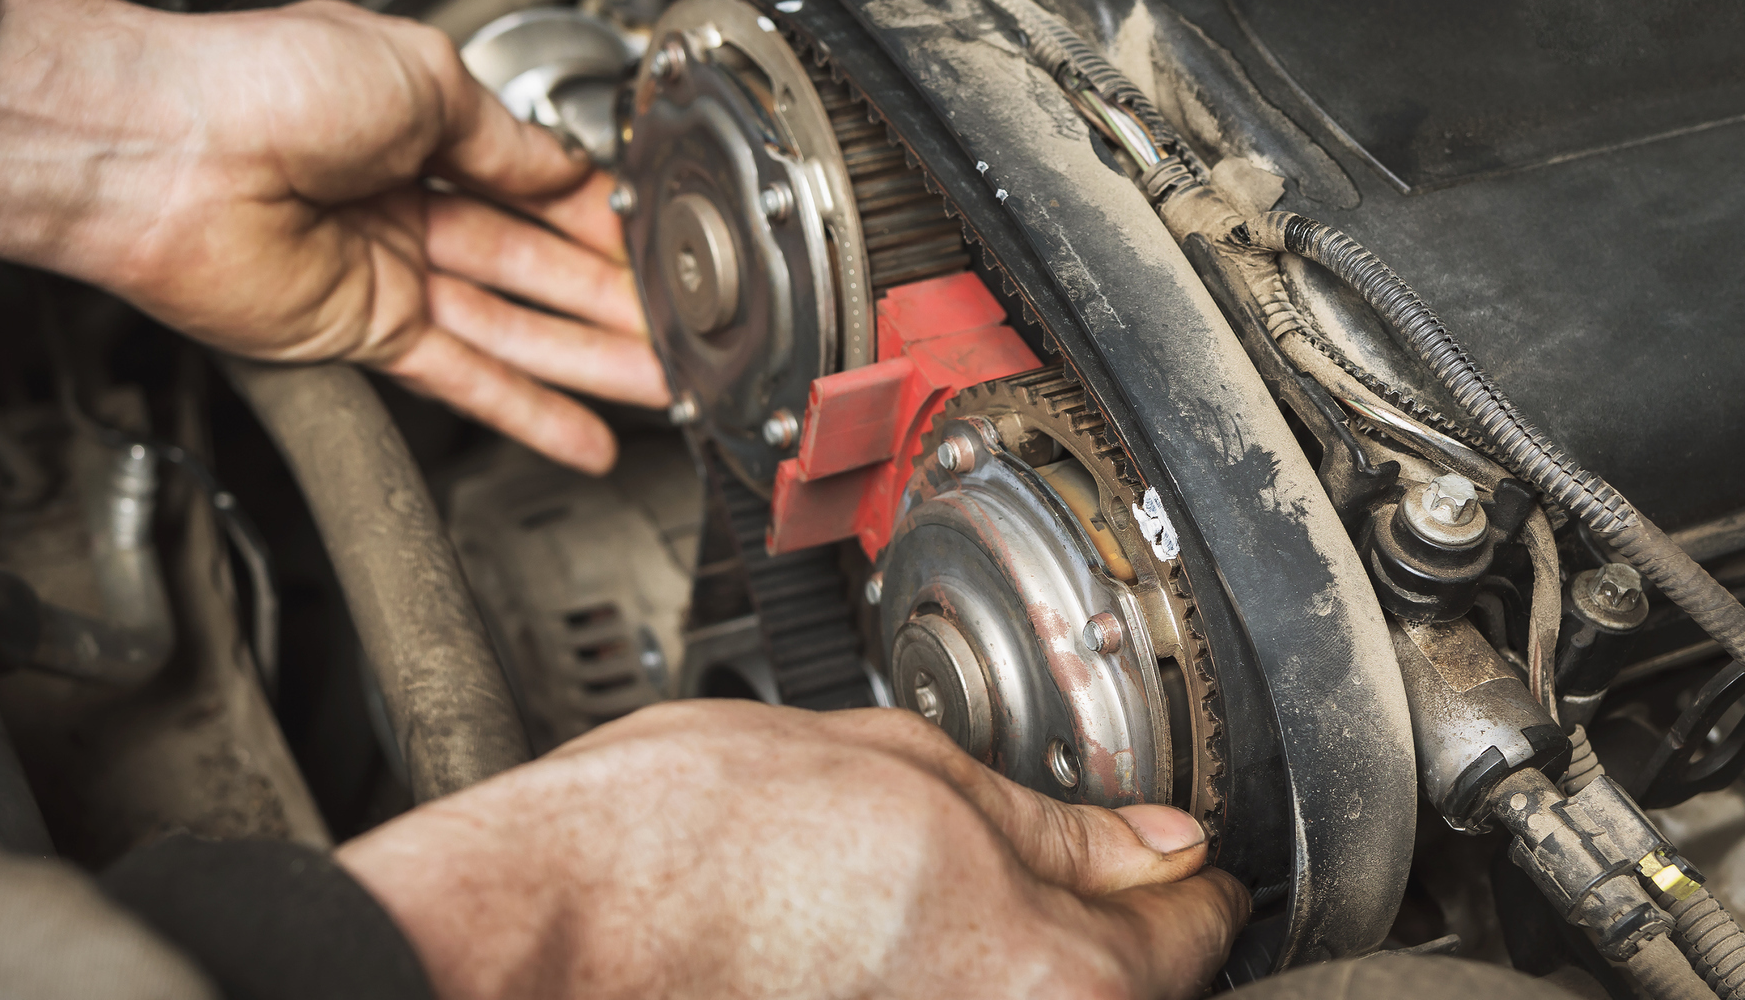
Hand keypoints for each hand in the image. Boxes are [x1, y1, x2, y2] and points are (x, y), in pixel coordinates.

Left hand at [0, 0, 666, 474]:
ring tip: (664, 386)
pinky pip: (464, 380)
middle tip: (684, 326)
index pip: (536, 182)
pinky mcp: (364, 334)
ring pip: (515, 328)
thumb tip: (564, 167)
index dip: (601, 216)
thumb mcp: (419, 76)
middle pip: (536, 264)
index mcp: (419, 125)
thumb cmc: (261, 83)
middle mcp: (405, 201)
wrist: (164, 150)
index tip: (660, 242)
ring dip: (592, 361)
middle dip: (615, 297)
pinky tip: (583, 436)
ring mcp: (388, 272)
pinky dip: (527, 411)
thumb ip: (503, 137)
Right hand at [336, 701, 1248, 999]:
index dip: (1178, 869)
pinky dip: (934, 978)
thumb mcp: (896, 767)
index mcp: (1053, 972)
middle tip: (1024, 846)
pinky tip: (865, 935)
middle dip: (1092, 917)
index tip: (1163, 847)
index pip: (1193, 930)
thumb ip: (1046, 817)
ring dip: (1005, 953)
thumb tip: (1143, 841)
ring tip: (909, 884)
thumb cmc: (689, 842)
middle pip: (1118, 986)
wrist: (551, 925)